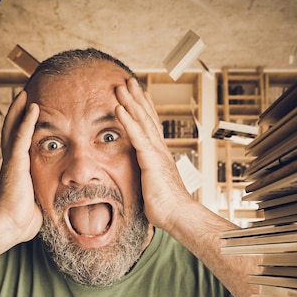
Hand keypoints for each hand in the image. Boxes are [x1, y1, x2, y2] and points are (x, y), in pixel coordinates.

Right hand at [0, 90, 42, 243]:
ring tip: (26, 92)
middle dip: (18, 112)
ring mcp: (12, 160)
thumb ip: (46, 193)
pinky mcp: (15, 162)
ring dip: (20, 109)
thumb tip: (61, 198)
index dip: (23, 127)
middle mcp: (12, 161)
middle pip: (13, 129)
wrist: (11, 225)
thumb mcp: (39, 201)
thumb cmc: (24, 219)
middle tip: (25, 94)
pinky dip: (26, 120)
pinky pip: (21, 136)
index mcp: (18, 169)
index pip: (20, 142)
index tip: (31, 115)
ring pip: (14, 128)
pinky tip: (32, 106)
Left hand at [114, 78, 191, 232]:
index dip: (144, 110)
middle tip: (128, 81)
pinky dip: (128, 120)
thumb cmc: (166, 207)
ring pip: (142, 121)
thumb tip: (141, 182)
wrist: (177, 215)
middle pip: (147, 117)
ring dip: (131, 102)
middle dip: (137, 98)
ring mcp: (156, 152)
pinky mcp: (151, 159)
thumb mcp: (152, 188)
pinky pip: (137, 135)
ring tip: (121, 86)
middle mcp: (160, 149)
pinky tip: (119, 108)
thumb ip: (146, 179)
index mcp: (159, 155)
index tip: (138, 96)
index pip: (150, 128)